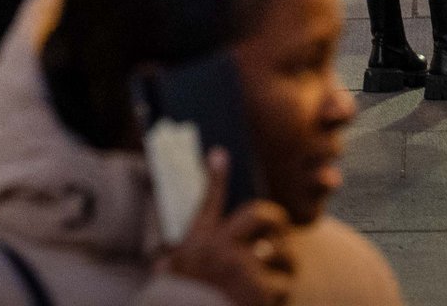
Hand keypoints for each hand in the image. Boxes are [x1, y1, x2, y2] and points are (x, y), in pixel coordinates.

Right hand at [158, 154, 297, 305]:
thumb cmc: (179, 303)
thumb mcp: (172, 280)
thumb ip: (171, 267)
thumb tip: (160, 264)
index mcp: (199, 242)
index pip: (208, 200)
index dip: (215, 176)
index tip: (219, 154)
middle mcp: (222, 249)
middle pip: (261, 215)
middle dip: (277, 221)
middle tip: (280, 230)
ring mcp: (243, 267)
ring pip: (281, 252)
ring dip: (286, 265)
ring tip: (283, 273)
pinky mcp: (260, 290)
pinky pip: (283, 285)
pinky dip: (281, 294)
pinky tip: (272, 300)